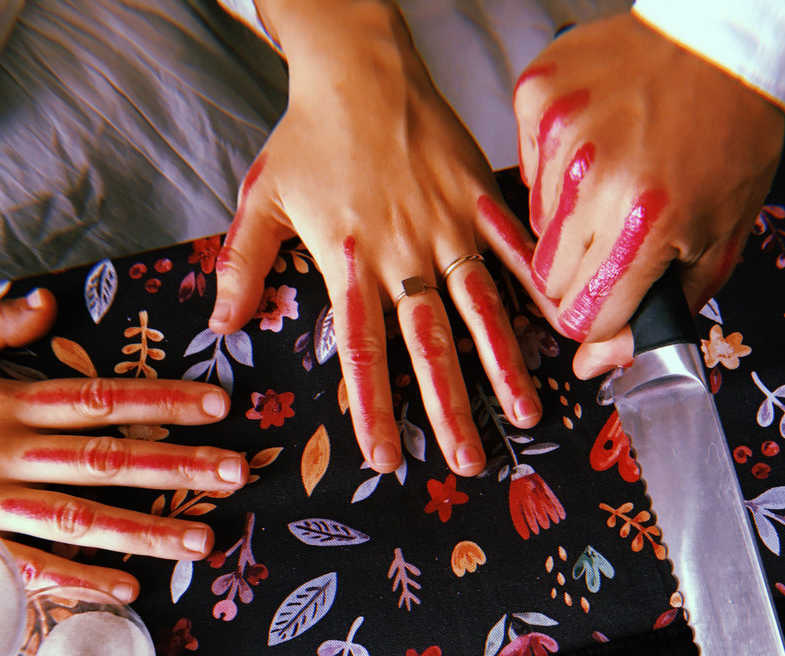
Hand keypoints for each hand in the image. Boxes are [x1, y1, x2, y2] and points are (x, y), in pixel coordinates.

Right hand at [0, 292, 247, 600]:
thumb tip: (44, 300)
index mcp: (3, 402)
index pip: (98, 398)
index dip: (161, 400)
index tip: (220, 403)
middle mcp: (3, 452)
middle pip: (105, 458)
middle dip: (176, 465)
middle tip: (238, 472)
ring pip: (77, 518)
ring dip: (145, 530)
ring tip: (204, 541)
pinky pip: (27, 566)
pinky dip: (78, 581)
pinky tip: (130, 593)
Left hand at [209, 0, 542, 476]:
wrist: (357, 65)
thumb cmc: (307, 135)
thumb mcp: (262, 199)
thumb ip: (243, 266)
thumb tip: (220, 325)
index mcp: (349, 263)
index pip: (362, 352)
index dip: (373, 409)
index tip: (385, 458)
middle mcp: (403, 255)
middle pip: (429, 346)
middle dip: (450, 409)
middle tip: (468, 461)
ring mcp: (448, 227)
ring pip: (481, 309)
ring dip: (503, 366)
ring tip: (525, 414)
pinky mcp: (481, 198)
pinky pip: (516, 247)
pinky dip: (540, 287)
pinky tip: (565, 326)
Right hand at [513, 11, 784, 360]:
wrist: (723, 42)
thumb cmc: (731, 140)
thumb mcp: (719, 242)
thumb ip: (659, 314)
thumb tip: (592, 366)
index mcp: (646, 224)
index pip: (584, 318)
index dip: (602, 315)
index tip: (615, 295)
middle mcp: (595, 181)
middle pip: (551, 281)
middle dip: (586, 271)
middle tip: (620, 233)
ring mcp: (560, 136)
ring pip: (536, 230)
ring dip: (571, 219)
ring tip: (614, 176)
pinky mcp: (537, 99)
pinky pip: (526, 172)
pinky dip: (555, 171)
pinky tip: (595, 144)